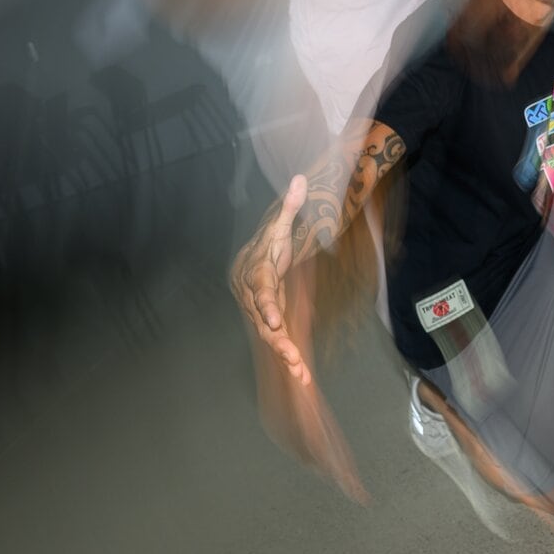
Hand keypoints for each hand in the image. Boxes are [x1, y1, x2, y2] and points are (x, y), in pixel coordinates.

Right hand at [229, 175, 313, 385]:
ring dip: (285, 355)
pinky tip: (302, 374)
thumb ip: (290, 206)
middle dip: (278, 341)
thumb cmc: (270, 242)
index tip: (272, 321)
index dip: (265, 306)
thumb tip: (301, 178)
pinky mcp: (269, 322)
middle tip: (293, 360)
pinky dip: (288, 357)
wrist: (251, 260)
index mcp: (255, 274)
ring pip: (271, 336)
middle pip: (264, 321)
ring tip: (302, 375)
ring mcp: (260, 312)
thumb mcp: (280, 225)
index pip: (260, 291)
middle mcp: (253, 297)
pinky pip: (277, 340)